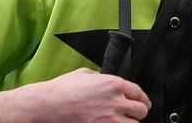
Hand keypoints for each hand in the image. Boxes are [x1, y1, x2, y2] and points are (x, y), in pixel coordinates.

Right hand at [0, 67, 150, 122]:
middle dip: (137, 111)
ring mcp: (110, 120)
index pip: (140, 93)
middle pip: (141, 111)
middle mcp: (115, 102)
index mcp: (114, 84)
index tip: (142, 102)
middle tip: (133, 112)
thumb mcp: (86, 73)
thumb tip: (107, 80)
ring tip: (122, 121)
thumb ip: (102, 77)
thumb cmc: (63, 89)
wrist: (48, 105)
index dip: (143, 99)